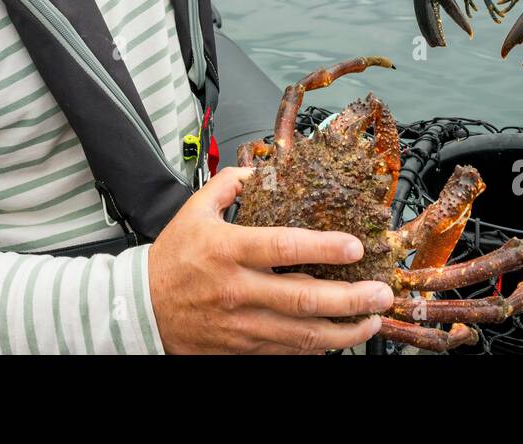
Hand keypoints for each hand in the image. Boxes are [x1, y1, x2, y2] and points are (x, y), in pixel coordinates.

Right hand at [148, 166, 393, 353]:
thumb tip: (258, 170)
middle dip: (350, 298)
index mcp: (227, 250)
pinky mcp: (240, 349)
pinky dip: (315, 349)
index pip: (283, 247)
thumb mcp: (193, 211)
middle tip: (382, 292)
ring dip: (344, 331)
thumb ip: (228, 185)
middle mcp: (237, 290)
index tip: (355, 246)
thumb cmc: (170, 260)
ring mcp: (240, 325)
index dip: (324, 247)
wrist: (140, 310)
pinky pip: (285, 353)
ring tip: (372, 321)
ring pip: (301, 334)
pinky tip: (337, 340)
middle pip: (303, 297)